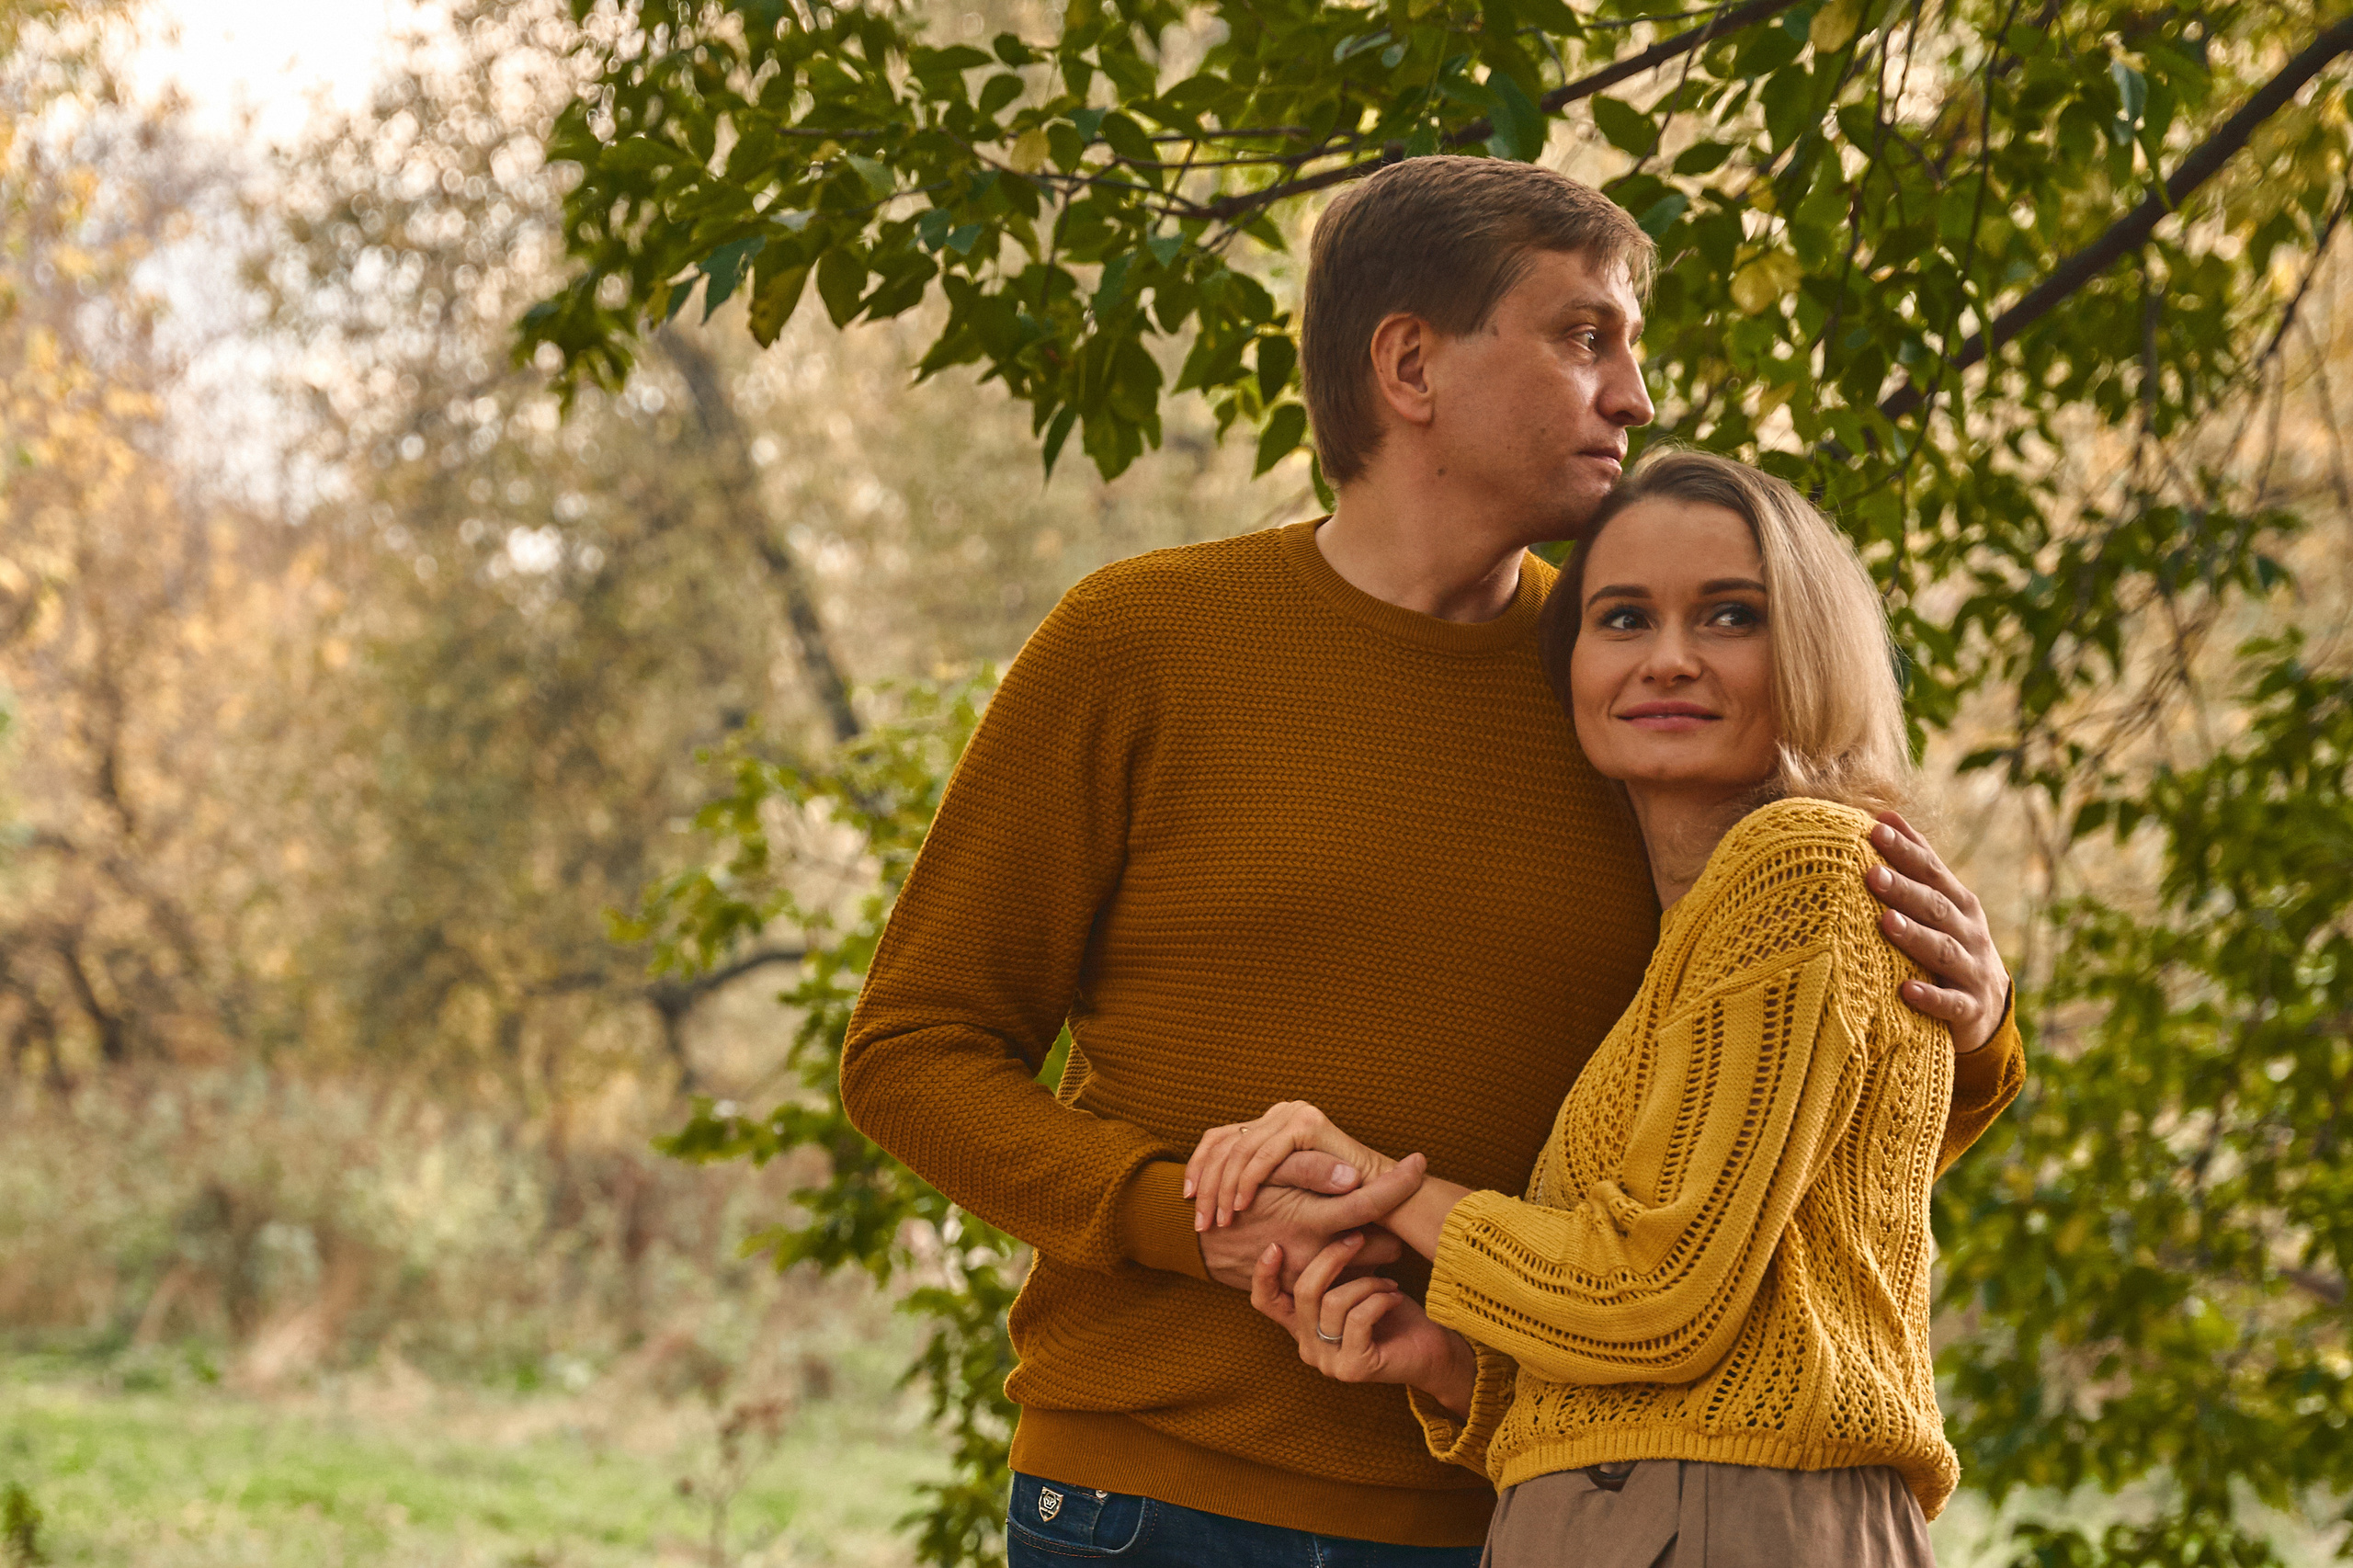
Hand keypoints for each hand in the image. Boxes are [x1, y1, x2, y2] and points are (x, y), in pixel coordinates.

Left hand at [1186, 1101, 1392, 1231]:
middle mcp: (1280, 1111)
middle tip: (1199, 1220)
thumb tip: (1204, 1194)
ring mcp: (1293, 1113)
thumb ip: (1254, 1182)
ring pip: (1239, 1151)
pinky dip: (1248, 1182)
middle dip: (1206, 1184)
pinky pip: (1264, 1155)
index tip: (1186, 1199)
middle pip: (1224, 1143)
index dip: (1198, 1167)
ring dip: (1223, 1189)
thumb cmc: (1329, 1200)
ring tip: (1219, 1220)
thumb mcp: (1283, 1189)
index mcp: (1270, 1122)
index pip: (1220, 1138)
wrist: (1378, 1195)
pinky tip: (1240, 1206)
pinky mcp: (1307, 1124)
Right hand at [1197, 1154, 1426, 1292]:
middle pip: (1380, 1246)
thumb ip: (1308, 1172)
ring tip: (1371, 1235)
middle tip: (1390, 1211)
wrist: (1194, 1240)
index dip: (1399, 1184)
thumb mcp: (1265, 1177)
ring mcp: (1310, 1279)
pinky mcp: (1304, 1294)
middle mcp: (1314, 1255)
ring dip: (1374, 1252)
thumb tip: (1354, 1176)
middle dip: (1390, 1230)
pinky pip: (1344, 1287)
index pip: (1370, 1204)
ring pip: (1365, 1269)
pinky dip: (1353, 1273)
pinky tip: (1353, 1259)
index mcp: (1310, 1219)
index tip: (1420, 1163)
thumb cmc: (1231, 1201)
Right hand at [1250, 1232, 1477, 1415]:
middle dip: (1332, 1257)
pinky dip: (1380, 1300)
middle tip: (1358, 1238)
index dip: (1263, 1274)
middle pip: (1304, 1290)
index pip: (1266, 1303)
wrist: (1431, 1352)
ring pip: (1334, 1302)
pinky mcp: (1353, 1368)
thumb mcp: (1355, 1283)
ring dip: (1367, 1282)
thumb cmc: (1393, 1313)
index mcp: (1302, 1327)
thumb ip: (1331, 1271)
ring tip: (1389, 1283)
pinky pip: (1359, 1318)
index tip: (1276, 1245)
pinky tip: (1396, 1298)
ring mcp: (1329, 1362)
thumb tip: (1321, 1228)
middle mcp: (1308, 1348)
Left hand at [1866, 811, 2011, 1052]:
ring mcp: (1972, 971)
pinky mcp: (1969, 1009)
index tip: (1875, 829)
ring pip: (1942, 950)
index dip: (1906, 850)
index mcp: (1959, 904)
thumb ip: (1916, 867)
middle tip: (1871, 873)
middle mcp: (1969, 932)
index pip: (1931, 871)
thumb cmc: (1951, 946)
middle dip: (1904, 889)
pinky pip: (1950, 1003)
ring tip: (1885, 922)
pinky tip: (1905, 991)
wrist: (1989, 1011)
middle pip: (1935, 907)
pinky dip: (1929, 997)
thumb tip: (1882, 817)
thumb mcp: (1940, 906)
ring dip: (1914, 936)